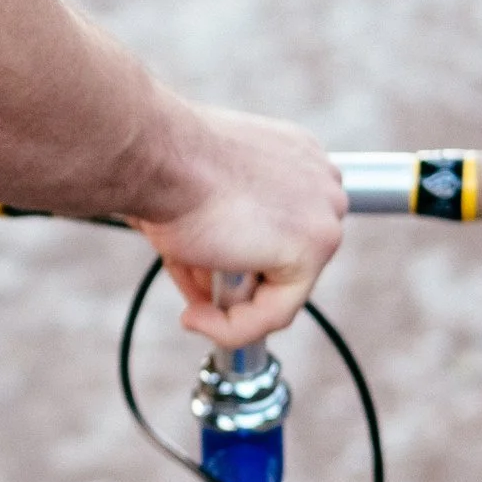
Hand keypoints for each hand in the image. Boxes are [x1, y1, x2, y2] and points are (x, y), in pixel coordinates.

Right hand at [129, 106, 346, 348]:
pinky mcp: (313, 247)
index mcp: (293, 157)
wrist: (157, 154)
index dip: (241, 257)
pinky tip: (196, 316)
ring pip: (280, 289)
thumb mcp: (197, 196)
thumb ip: (221, 230)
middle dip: (235, 280)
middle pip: (283, 256)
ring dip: (229, 303)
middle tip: (194, 289)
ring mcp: (324, 212)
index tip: (205, 271)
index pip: (281, 225)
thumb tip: (211, 276)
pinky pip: (276, 312)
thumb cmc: (163, 165)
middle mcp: (318, 179)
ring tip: (189, 297)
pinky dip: (233, 327)